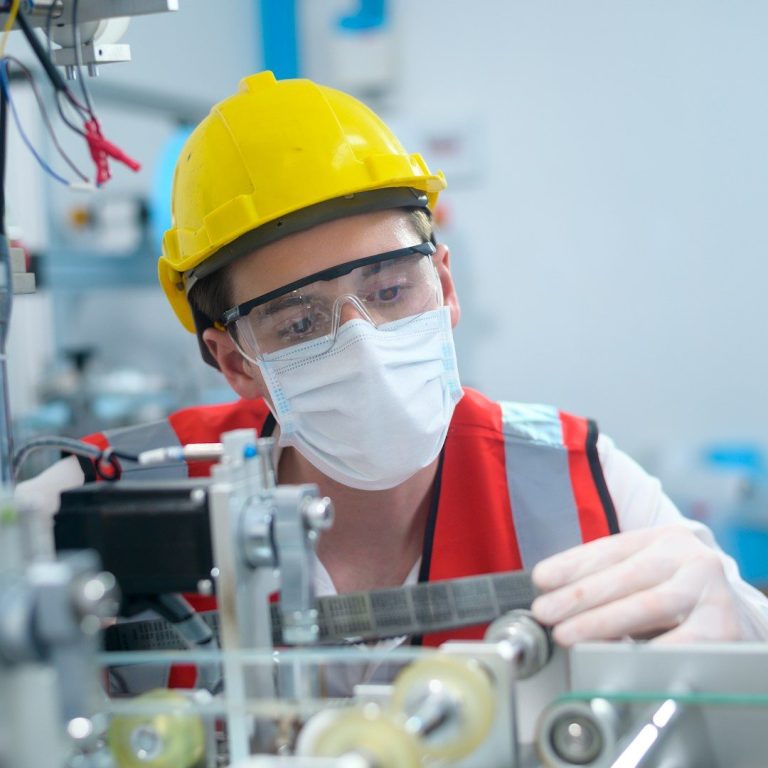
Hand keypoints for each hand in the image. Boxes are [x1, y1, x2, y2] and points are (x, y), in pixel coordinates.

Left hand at [530, 525, 745, 644]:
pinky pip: (676, 642)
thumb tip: (555, 595)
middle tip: (546, 611)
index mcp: (665, 539)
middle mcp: (691, 557)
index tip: (541, 579)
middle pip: (624, 575)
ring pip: (646, 604)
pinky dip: (641, 650)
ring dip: (599, 622)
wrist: (736, 618)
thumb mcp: (644, 577)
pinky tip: (614, 655)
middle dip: (578, 596)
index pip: (610, 549)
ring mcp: (711, 591)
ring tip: (567, 633)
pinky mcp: (724, 628)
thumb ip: (606, 581)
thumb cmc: (678, 598)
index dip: (571, 564)